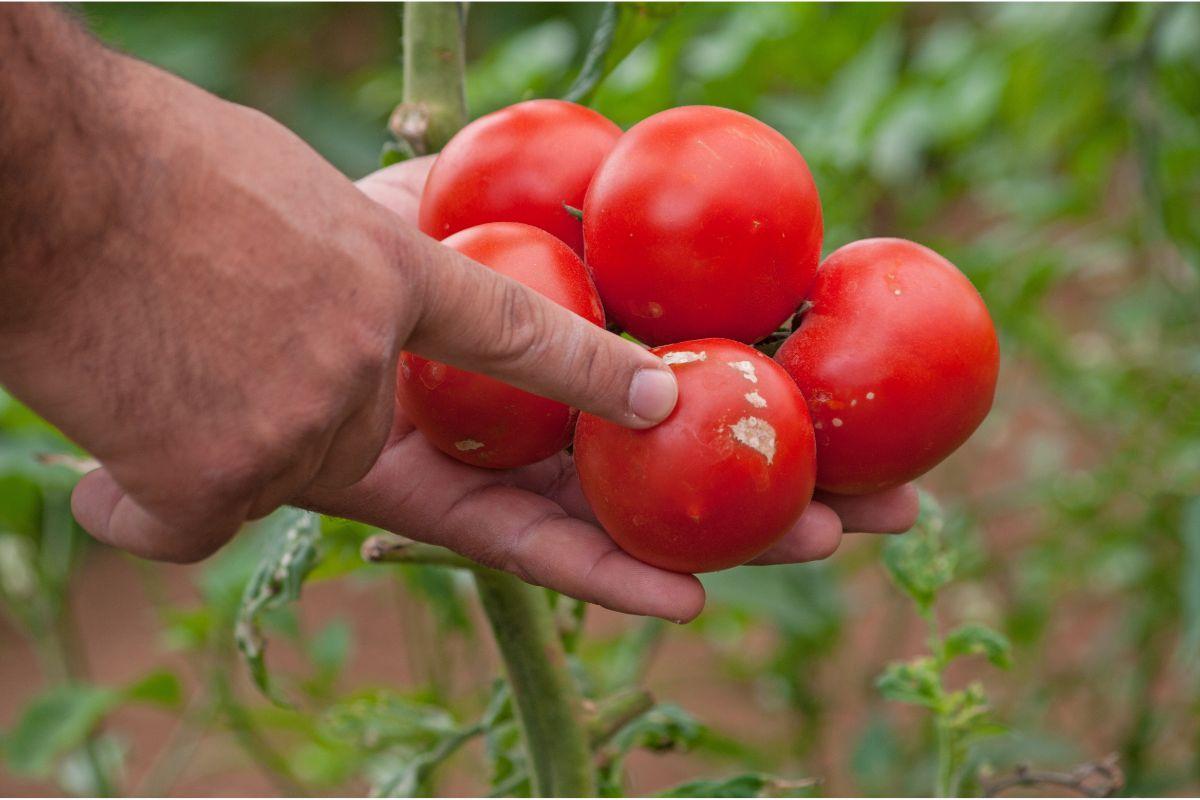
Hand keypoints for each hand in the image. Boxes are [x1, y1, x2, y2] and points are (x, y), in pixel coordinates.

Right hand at [0, 8, 677, 562]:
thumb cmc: (153, 178)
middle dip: (618, 544)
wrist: (23, 183)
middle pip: (492, 490)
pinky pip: (187, 519)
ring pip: (302, 478)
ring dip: (243, 435)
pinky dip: (140, 493)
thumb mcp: (302, 197)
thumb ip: (383, 236)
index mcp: (392, 289)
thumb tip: (438, 206)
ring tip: (178, 364)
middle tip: (785, 556)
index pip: (531, 347)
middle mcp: (366, 375)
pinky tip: (108, 451)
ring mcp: (293, 437)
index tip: (669, 414)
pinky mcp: (209, 492)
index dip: (600, 385)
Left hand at [302, 158, 919, 621]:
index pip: (667, 374)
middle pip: (665, 455)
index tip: (845, 398)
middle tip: (885, 497)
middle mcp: (519, 410)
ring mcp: (480, 462)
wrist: (178, 266)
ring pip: (621, 510)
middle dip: (775, 477)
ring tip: (834, 540)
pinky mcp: (424, 509)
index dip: (759, 391)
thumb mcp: (421, 202)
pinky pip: (521, 546)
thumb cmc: (294, 213)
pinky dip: (603, 573)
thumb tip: (589, 189)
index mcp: (533, 344)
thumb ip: (502, 202)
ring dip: (729, 533)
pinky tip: (689, 599)